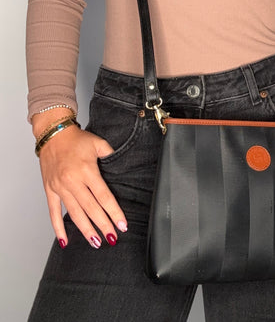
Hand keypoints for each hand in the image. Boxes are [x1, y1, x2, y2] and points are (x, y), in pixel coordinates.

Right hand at [38, 125, 127, 248]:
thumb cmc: (77, 139)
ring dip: (85, 230)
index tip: (122, 225)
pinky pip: (53, 212)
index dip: (114, 212)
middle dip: (103, 225)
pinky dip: (58, 228)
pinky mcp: (50, 190)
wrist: (53, 134)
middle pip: (91, 208)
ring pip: (74, 213)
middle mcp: (72, 181)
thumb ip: (111, 155)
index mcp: (87, 171)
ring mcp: (60, 187)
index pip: (104, 196)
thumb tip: (123, 167)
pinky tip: (65, 241)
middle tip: (112, 238)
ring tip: (96, 242)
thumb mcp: (99, 143)